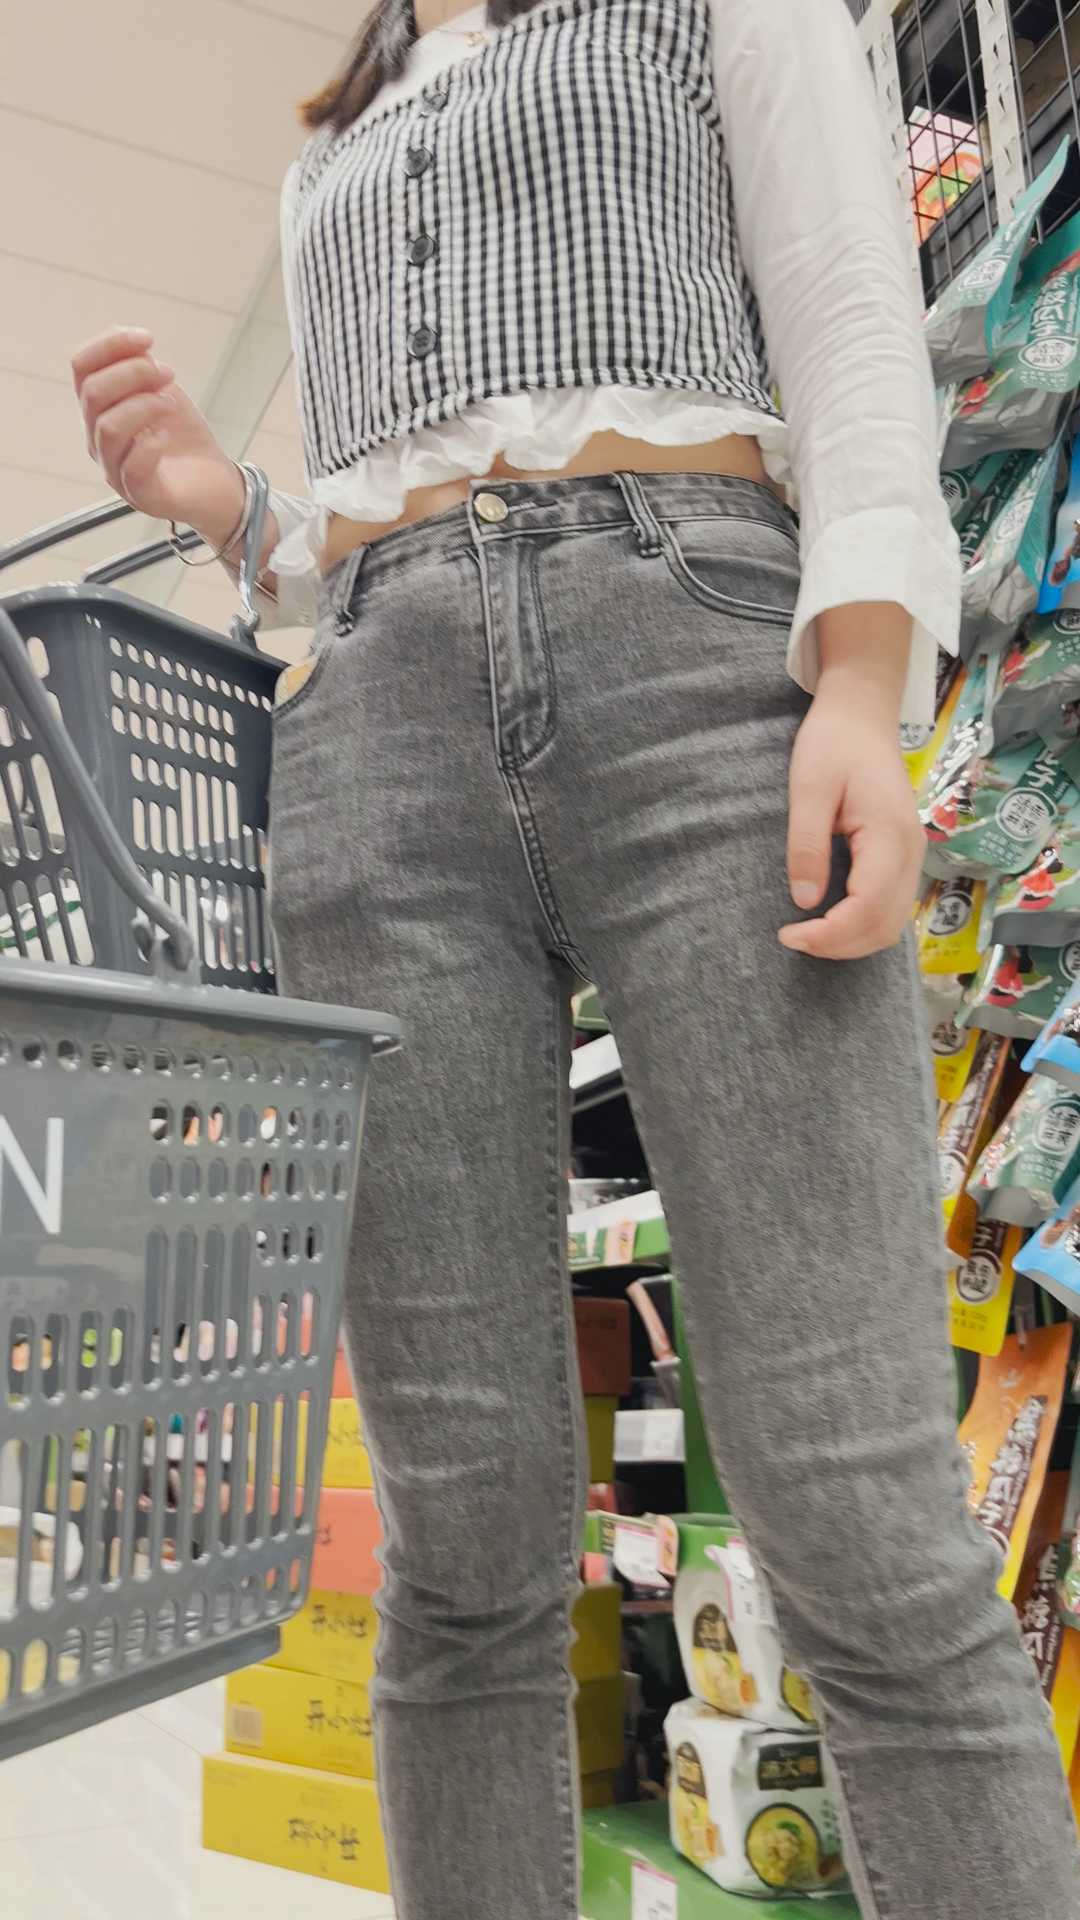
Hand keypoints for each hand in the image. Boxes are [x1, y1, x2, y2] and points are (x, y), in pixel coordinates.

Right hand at [71, 326, 244, 546]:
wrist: (214, 482)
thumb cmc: (182, 436)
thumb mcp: (162, 389)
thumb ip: (142, 364)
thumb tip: (131, 339)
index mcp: (98, 409)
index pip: (82, 367)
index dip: (110, 345)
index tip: (148, 338)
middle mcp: (97, 439)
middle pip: (93, 393)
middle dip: (133, 373)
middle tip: (167, 373)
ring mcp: (114, 469)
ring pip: (108, 427)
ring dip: (144, 404)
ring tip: (171, 402)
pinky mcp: (140, 495)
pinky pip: (132, 466)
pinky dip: (151, 444)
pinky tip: (167, 435)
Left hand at [780, 607, 923, 960]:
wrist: (862, 713)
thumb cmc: (833, 743)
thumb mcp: (808, 789)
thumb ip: (807, 844)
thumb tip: (806, 900)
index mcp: (889, 836)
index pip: (867, 909)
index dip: (829, 934)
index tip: (789, 934)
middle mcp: (910, 852)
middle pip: (885, 926)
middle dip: (840, 945)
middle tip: (793, 938)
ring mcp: (911, 856)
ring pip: (891, 923)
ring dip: (852, 940)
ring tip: (808, 933)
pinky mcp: (901, 856)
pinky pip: (889, 906)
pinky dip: (862, 924)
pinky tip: (829, 918)